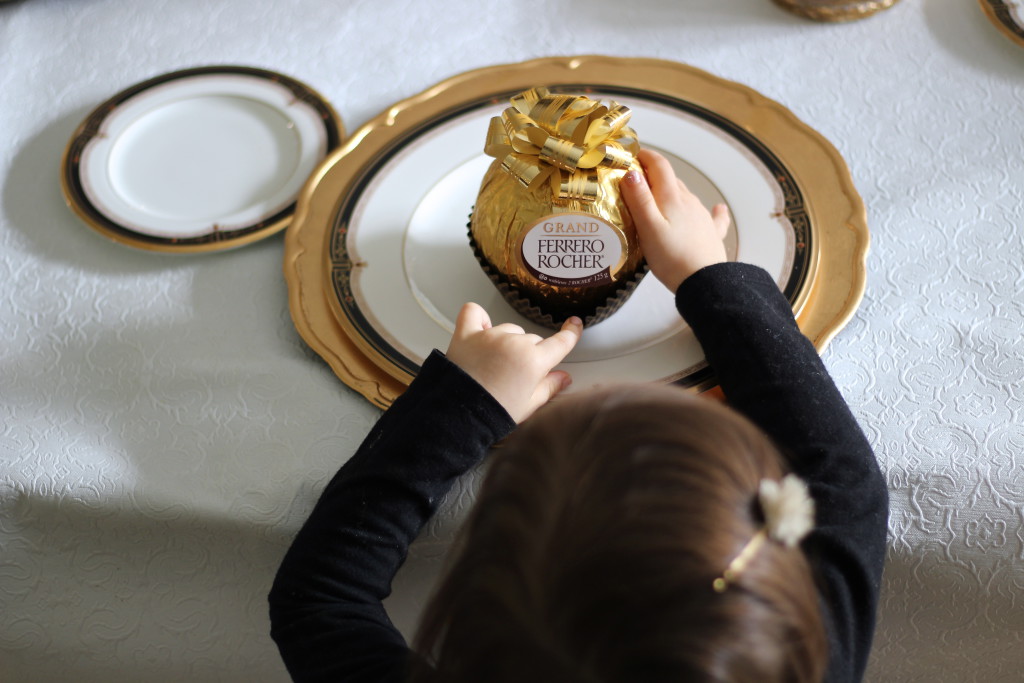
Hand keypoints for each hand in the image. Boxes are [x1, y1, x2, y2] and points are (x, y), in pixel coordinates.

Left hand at [445, 303, 582, 422]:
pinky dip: (479, 318)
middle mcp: (514, 343)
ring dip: (508, 341)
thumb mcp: (528, 405)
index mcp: (533, 361)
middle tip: (518, 376)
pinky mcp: (466, 334)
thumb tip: (564, 377)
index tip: (574, 324)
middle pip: (532, 340)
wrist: (456, 416)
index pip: (561, 342)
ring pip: (509, 329)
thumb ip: (549, 387)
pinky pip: (474, 313)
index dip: (570, 333)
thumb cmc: (492, 414)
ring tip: (496, 365)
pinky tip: (481, 329)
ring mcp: (489, 336)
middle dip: (530, 354)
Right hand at [620, 148, 730, 293]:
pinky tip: (719, 209)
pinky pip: (713, 217)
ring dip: (670, 192)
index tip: (631, 155)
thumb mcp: (648, 227)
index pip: (659, 165)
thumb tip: (631, 171)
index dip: (645, 156)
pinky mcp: (712, 233)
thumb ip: (639, 198)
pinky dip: (712, 210)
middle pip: (670, 179)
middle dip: (653, 175)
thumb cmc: (672, 257)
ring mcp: (702, 216)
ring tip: (656, 200)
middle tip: (634, 182)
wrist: (704, 282)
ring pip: (685, 196)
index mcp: (672, 197)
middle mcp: (689, 201)